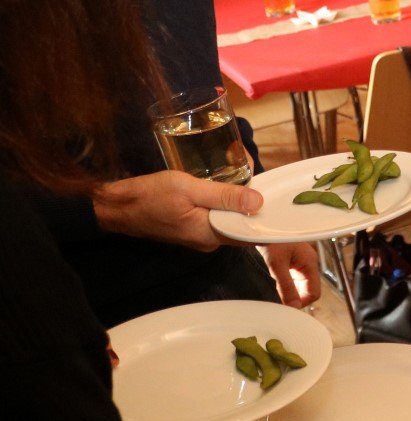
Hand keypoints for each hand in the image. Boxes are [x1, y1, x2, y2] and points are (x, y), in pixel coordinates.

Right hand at [92, 172, 261, 250]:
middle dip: (257, 207)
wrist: (116, 206)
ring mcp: (201, 235)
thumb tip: (258, 203)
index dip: (269, 219)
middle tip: (270, 183)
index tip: (285, 203)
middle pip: (243, 225)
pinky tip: (232, 187)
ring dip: (242, 204)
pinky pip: (218, 217)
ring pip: (231, 220)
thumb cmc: (149, 196)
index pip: (251, 234)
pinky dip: (227, 204)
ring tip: (255, 180)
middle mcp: (209, 240)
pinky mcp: (193, 227)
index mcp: (211, 234)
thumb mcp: (189, 189)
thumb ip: (223, 196)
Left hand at [262, 243, 321, 306]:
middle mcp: (309, 263)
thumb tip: (293, 307)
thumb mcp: (277, 264)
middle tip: (278, 298)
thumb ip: (286, 287)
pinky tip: (275, 278)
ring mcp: (302, 261)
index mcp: (310, 264)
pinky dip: (285, 282)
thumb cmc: (274, 239)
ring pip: (300, 284)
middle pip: (307, 290)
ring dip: (289, 289)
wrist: (264, 222)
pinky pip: (294, 277)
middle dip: (295, 297)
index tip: (286, 306)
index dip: (301, 303)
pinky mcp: (294, 260)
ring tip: (275, 286)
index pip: (314, 293)